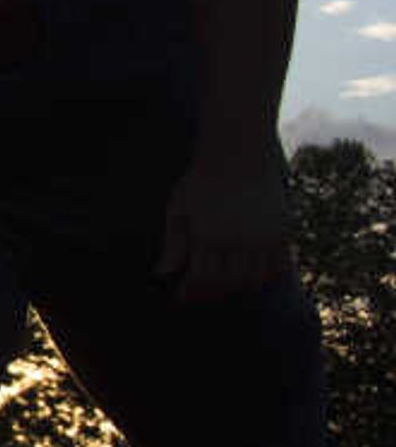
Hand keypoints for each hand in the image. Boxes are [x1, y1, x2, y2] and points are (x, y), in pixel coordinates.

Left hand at [159, 145, 291, 301]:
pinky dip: (267, 277)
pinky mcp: (284, 231)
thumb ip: (173, 242)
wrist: (241, 151)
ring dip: (239, 287)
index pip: (201, 279)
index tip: (182, 295)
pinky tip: (252, 275)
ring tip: (224, 285)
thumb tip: (163, 275)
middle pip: (228, 282)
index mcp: (208, 235)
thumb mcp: (179, 208)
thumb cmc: (203, 179)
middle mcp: (238, 240)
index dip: (191, 292)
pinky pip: (279, 267)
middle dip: (212, 293)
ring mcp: (264, 237)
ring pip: (254, 279)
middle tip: (201, 294)